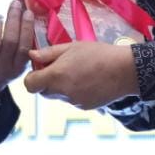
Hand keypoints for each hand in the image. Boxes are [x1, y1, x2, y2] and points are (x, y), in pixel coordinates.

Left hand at [0, 0, 34, 94]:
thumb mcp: (14, 65)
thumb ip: (20, 47)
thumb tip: (27, 17)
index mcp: (17, 68)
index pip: (25, 47)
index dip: (27, 28)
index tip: (28, 12)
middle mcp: (3, 69)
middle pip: (10, 41)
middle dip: (14, 19)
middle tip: (14, 4)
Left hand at [23, 41, 138, 109]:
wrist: (125, 70)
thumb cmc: (98, 54)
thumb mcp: (72, 47)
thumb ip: (49, 53)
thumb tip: (32, 55)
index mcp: (56, 76)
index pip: (30, 84)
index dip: (32, 76)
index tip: (42, 67)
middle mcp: (62, 93)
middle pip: (43, 92)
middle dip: (46, 81)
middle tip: (61, 68)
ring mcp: (73, 102)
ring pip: (58, 96)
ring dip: (61, 87)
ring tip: (79, 72)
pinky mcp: (84, 107)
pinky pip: (72, 100)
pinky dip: (75, 92)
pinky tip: (89, 81)